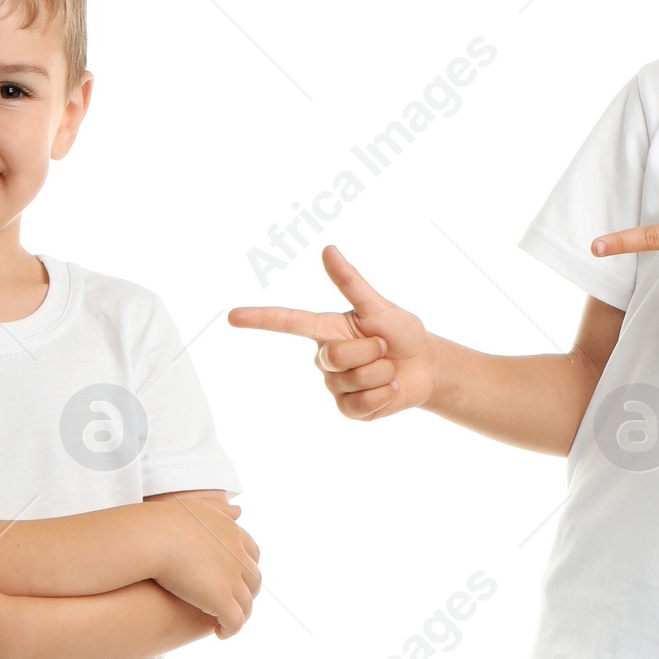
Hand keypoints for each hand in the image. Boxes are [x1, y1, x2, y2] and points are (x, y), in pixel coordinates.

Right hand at [149, 493, 260, 637]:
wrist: (152, 538)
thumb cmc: (163, 522)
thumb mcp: (198, 507)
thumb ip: (219, 509)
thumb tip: (239, 511)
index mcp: (233, 533)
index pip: (252, 555)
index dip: (245, 569)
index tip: (235, 578)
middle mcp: (238, 556)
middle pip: (253, 580)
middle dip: (246, 594)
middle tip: (232, 604)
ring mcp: (232, 579)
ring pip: (246, 604)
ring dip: (239, 615)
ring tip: (225, 623)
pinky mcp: (221, 600)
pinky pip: (234, 621)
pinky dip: (231, 629)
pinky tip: (220, 633)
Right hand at [229, 245, 435, 418]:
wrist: (426, 366)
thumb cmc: (401, 332)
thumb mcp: (378, 306)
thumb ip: (351, 282)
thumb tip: (327, 249)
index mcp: (327, 329)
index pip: (287, 322)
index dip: (260, 319)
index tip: (232, 316)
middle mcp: (326, 358)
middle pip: (333, 358)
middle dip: (369, 351)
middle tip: (383, 347)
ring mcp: (335, 386)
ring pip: (351, 381)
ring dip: (380, 373)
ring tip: (389, 367)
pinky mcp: (349, 409)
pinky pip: (359, 405)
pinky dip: (383, 395)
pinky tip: (390, 388)